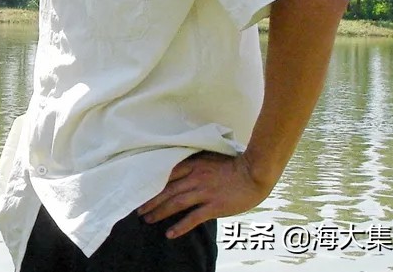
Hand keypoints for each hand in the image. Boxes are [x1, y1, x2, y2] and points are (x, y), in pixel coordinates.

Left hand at [136, 151, 271, 237]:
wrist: (254, 172)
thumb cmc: (234, 164)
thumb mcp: (209, 157)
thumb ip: (194, 162)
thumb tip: (180, 168)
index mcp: (193, 165)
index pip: (165, 174)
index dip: (151, 183)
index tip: (139, 189)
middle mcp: (195, 178)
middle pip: (166, 190)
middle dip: (150, 200)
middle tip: (138, 209)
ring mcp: (204, 192)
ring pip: (175, 203)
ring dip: (159, 212)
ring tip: (147, 219)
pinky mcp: (214, 206)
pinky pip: (193, 218)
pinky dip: (180, 226)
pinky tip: (170, 234)